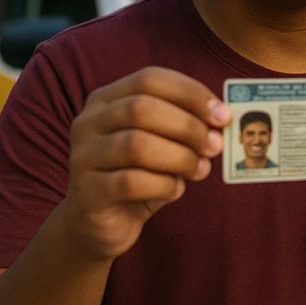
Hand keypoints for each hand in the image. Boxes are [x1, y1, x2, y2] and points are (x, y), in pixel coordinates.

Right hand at [61, 66, 229, 259]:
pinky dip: (164, 185)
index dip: (191, 93)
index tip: (223, 114)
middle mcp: (88, 122)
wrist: (97, 226)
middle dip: (188, 126)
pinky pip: (131, 182)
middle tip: (216, 145)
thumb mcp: (161, 145)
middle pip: (142, 108)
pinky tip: (176, 190)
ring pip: (137, 145)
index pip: (150, 79)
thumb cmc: (137, 176)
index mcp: (106, 100)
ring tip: (200, 170)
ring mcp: (82, 157)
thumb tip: (222, 121)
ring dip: (180, 157)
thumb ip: (184, 128)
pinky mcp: (87, 193)